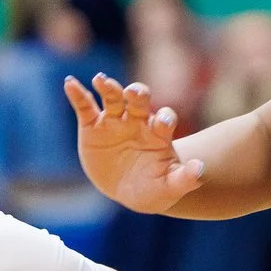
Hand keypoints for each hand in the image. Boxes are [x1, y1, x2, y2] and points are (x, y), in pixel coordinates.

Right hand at [65, 74, 205, 213]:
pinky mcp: (93, 127)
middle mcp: (138, 121)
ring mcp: (115, 122)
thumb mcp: (169, 187)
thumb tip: (201, 170)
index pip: (164, 119)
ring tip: (100, 80)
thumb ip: (185, 179)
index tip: (163, 123)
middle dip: (138, 94)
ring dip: (109, 87)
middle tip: (134, 93)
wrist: (130, 190)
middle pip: (140, 101)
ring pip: (113, 98)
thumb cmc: (155, 187)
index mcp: (158, 134)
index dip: (165, 118)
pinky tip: (69, 84)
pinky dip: (78, 94)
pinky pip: (85, 107)